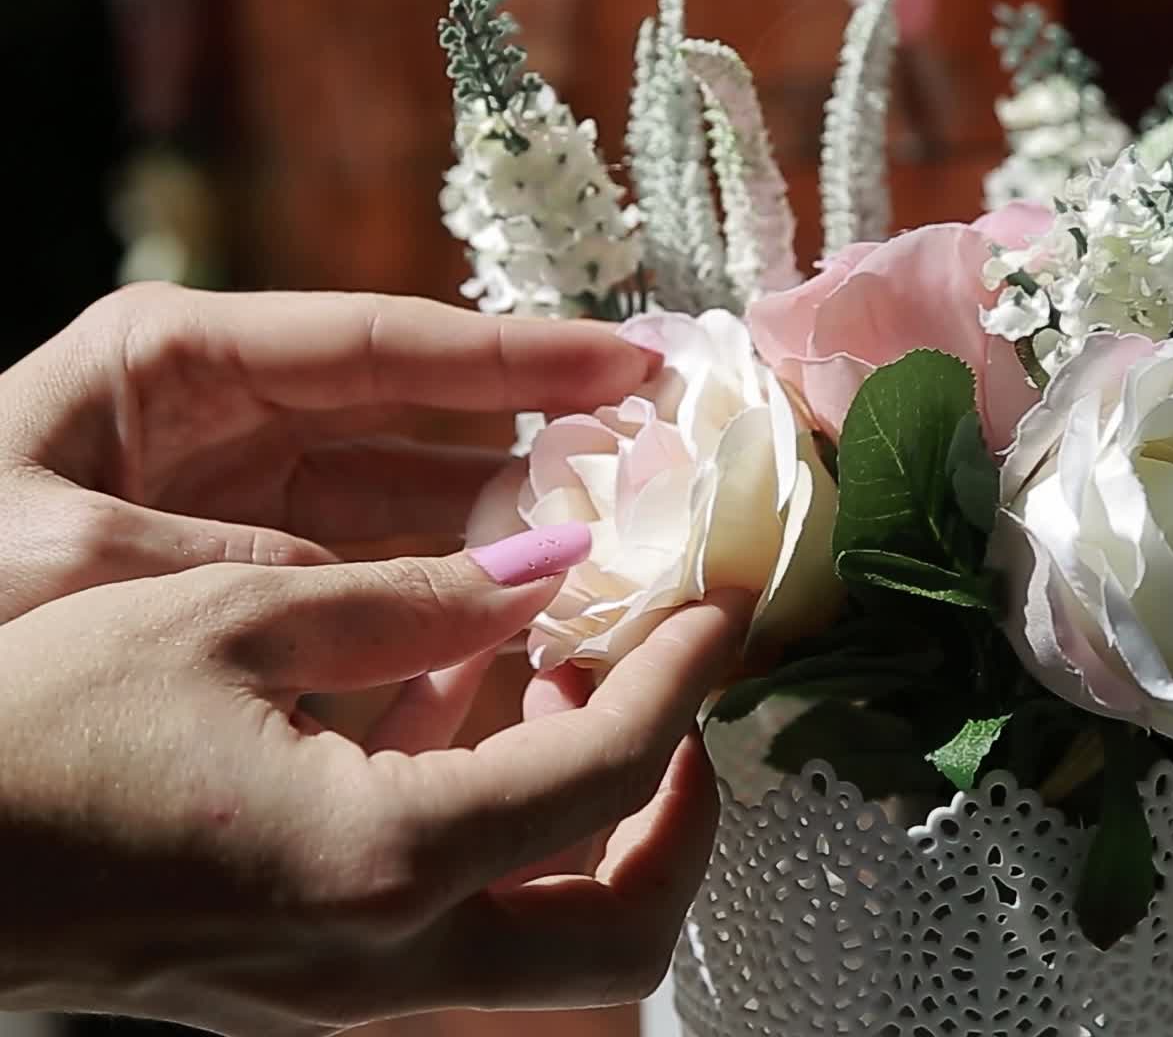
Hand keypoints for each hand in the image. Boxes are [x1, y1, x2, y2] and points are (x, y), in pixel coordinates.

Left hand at [0, 282, 655, 622]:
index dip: (521, 356)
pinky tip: (507, 619)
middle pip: (418, 418)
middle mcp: (230, 415)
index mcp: (180, 361)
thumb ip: (259, 574)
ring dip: (501, 523)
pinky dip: (436, 595)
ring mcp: (245, 490)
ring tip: (604, 543)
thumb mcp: (75, 558)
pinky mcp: (247, 566)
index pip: (391, 343)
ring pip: (407, 501)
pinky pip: (369, 574)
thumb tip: (436, 596)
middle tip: (643, 457)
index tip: (629, 362)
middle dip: (534, 436)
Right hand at [0, 541, 746, 1033]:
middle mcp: (381, 957)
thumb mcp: (231, 619)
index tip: (718, 611)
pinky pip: (455, 922)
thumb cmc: (36, 734)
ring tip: (553, 683)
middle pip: (620, 936)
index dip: (684, 681)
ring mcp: (343, 988)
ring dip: (592, 819)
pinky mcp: (305, 978)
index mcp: (381, 857)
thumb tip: (536, 569)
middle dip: (682, 817)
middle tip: (674, 701)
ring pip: (547, 941)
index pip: (607, 773)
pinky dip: (499, 828)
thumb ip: (407, 599)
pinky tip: (455, 713)